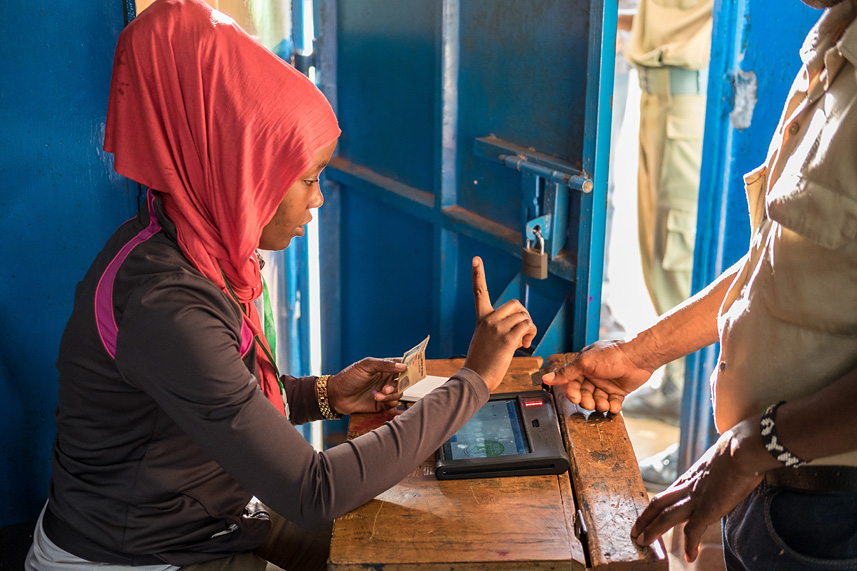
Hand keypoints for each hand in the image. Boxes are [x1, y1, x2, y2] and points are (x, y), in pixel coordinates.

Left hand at [327, 358, 406, 413]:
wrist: (336, 396)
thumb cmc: (349, 377)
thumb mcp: (366, 366)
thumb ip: (385, 364)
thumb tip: (403, 365)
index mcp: (384, 367)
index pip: (401, 365)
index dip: (409, 367)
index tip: (415, 370)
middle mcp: (386, 379)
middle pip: (403, 381)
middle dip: (398, 385)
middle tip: (386, 388)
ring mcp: (384, 391)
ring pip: (399, 393)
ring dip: (390, 395)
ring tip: (377, 395)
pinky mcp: (381, 404)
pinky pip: (393, 404)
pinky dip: (389, 403)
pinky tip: (378, 400)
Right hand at [463, 257, 536, 391]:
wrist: (474, 378)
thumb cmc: (481, 363)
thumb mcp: (483, 340)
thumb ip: (499, 330)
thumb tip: (520, 332)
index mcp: (482, 319)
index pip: (479, 292)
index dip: (477, 275)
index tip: (475, 260)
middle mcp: (489, 320)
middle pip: (516, 304)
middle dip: (524, 316)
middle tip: (523, 332)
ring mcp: (497, 328)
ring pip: (524, 316)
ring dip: (529, 328)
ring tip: (522, 342)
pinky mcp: (507, 338)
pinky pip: (528, 326)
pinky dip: (531, 334)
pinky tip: (524, 344)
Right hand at [541, 339, 653, 412]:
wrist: (638, 357)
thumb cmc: (612, 355)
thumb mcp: (584, 363)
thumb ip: (565, 372)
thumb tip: (546, 377)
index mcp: (583, 366)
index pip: (572, 383)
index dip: (572, 392)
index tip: (574, 398)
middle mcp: (593, 375)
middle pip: (584, 393)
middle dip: (586, 400)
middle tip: (590, 403)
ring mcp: (606, 383)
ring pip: (597, 400)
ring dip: (599, 404)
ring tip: (604, 404)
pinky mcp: (619, 391)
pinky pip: (612, 402)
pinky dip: (613, 406)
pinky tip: (614, 406)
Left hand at [631, 420, 765, 562]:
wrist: (743, 448)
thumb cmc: (738, 448)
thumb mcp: (720, 459)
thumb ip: (716, 470)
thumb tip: (725, 468)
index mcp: (691, 476)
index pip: (667, 493)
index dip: (656, 506)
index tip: (648, 515)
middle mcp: (688, 487)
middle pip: (658, 504)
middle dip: (645, 519)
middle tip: (634, 531)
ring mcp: (696, 498)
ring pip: (666, 517)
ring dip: (653, 531)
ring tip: (643, 543)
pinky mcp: (708, 509)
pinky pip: (693, 531)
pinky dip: (690, 545)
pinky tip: (690, 557)